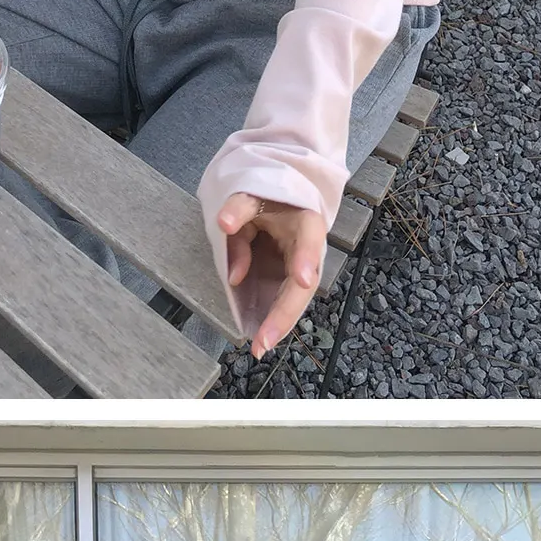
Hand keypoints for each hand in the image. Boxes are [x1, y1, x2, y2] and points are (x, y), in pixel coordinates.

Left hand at [217, 196, 328, 359]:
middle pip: (304, 284)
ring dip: (279, 324)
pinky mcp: (289, 279)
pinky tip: (262, 338)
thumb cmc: (266, 196)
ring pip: (295, 299)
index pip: (310, 237)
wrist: (275, 200)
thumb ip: (239, 212)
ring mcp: (301, 267)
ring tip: (260, 345)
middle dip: (285, 312)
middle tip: (266, 337)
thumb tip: (230, 255)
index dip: (308, 257)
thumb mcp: (250, 194)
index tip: (303, 278)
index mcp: (305, 220)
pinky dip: (274, 320)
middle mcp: (309, 248)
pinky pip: (283, 300)